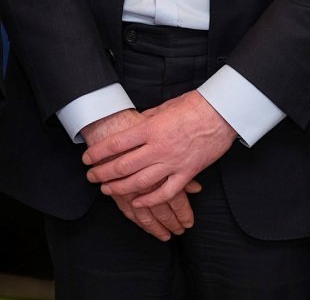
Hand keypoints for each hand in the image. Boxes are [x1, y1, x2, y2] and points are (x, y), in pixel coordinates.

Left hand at [80, 110, 199, 241]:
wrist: (222, 114)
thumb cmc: (194, 106)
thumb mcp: (164, 107)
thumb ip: (147, 119)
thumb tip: (135, 125)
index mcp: (151, 128)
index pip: (117, 143)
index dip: (98, 153)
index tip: (87, 157)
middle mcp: (158, 147)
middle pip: (124, 165)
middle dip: (103, 173)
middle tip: (91, 176)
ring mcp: (173, 162)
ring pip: (141, 182)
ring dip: (121, 188)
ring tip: (107, 190)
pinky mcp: (187, 173)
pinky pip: (166, 192)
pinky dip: (150, 200)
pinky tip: (138, 202)